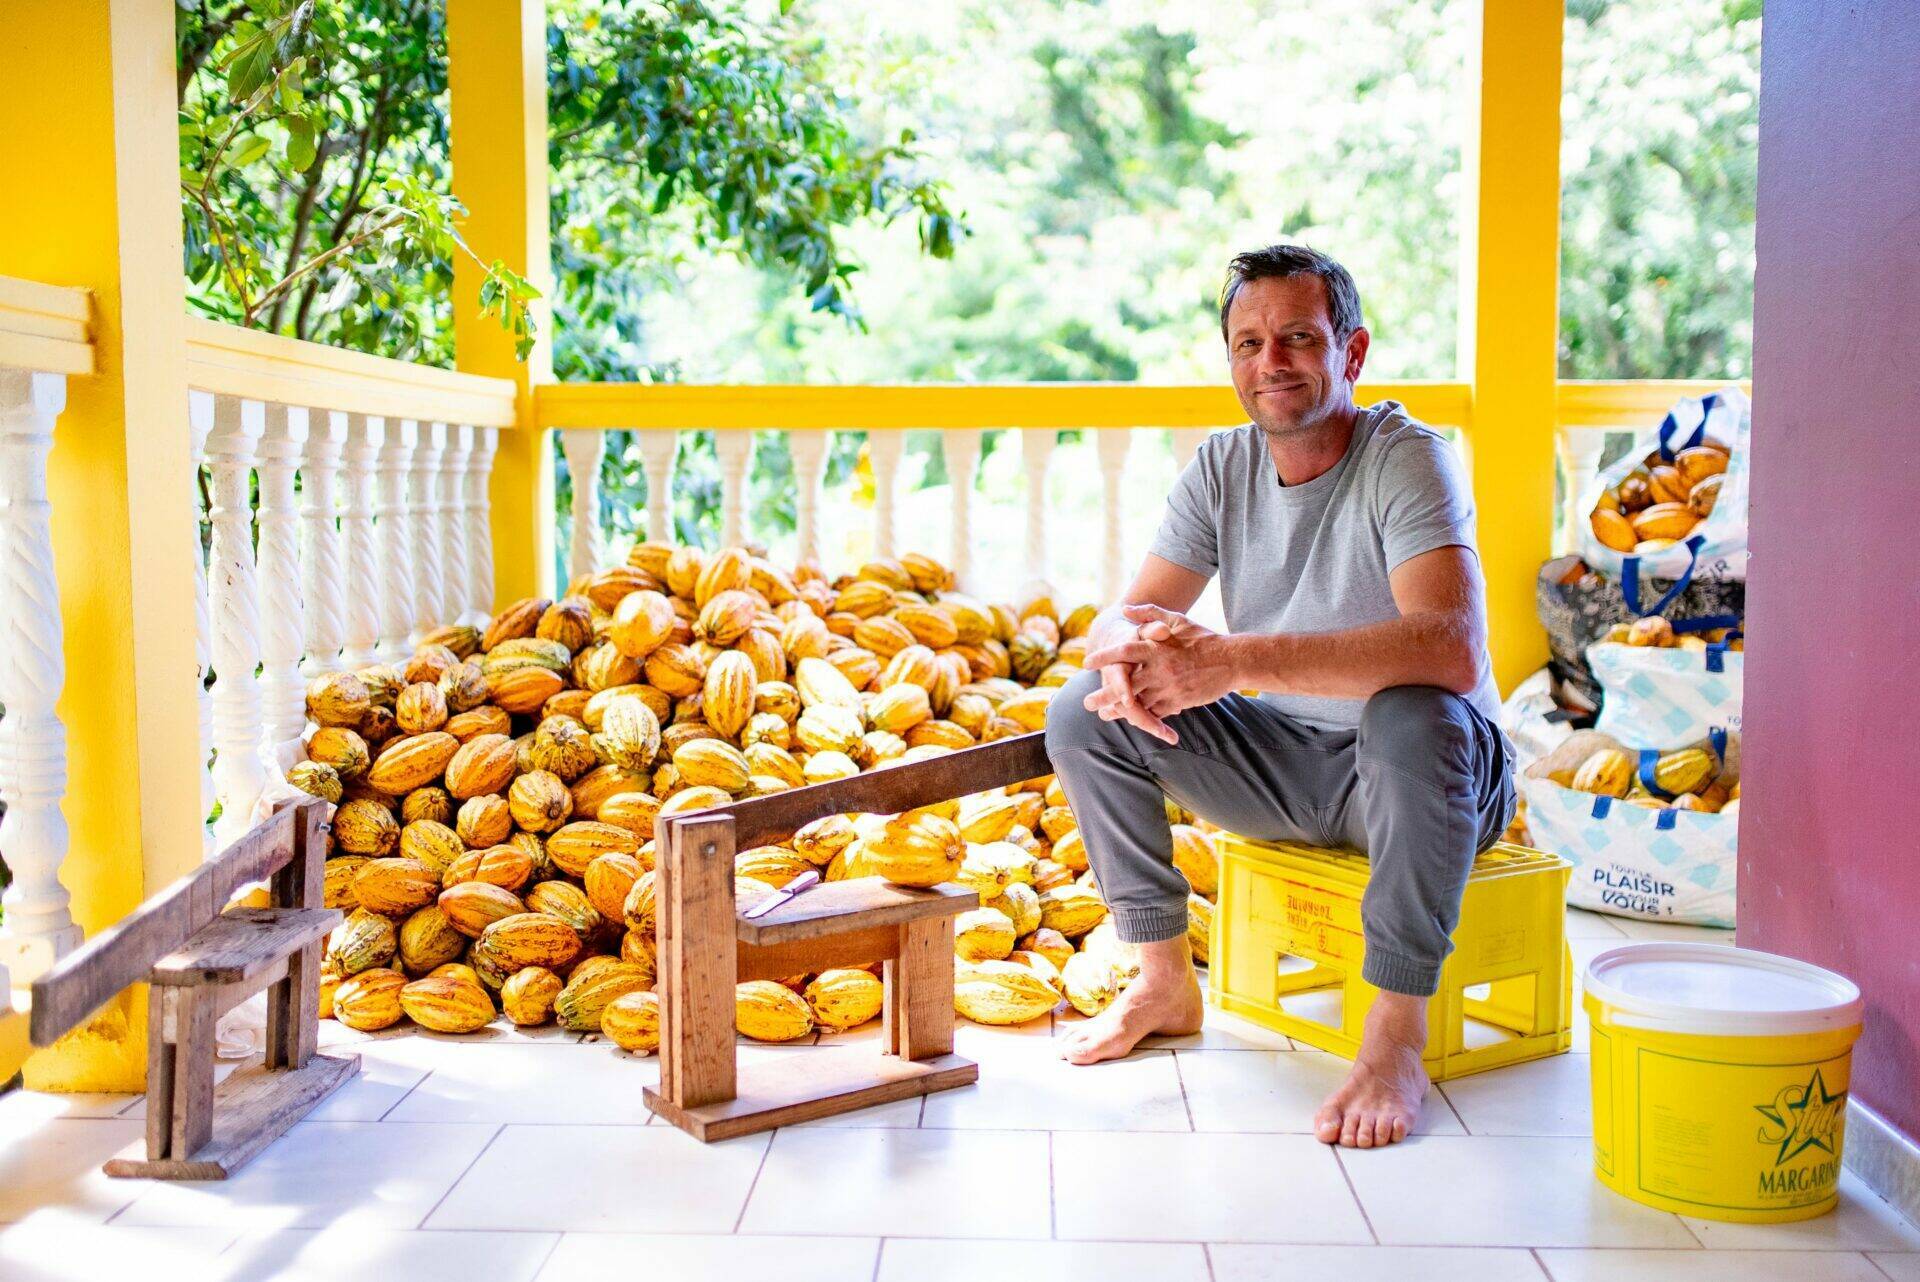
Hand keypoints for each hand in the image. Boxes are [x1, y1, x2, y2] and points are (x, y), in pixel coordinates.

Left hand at [1084, 604, 1240, 731]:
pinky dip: (1142, 716)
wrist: (1232, 661)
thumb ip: (1150, 614)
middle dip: (1104, 695)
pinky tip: (1130, 719)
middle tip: (1087, 702)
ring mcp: (1169, 688)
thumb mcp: (1177, 620)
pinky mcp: (1178, 702)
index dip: (1103, 657)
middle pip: (1124, 684)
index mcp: (1157, 647)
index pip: (1124, 651)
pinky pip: (1156, 712)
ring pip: (1138, 703)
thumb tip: (1125, 609)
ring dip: (1119, 710)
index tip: (1086, 663)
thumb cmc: (1203, 638)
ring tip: (1104, 714)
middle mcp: (1160, 669)